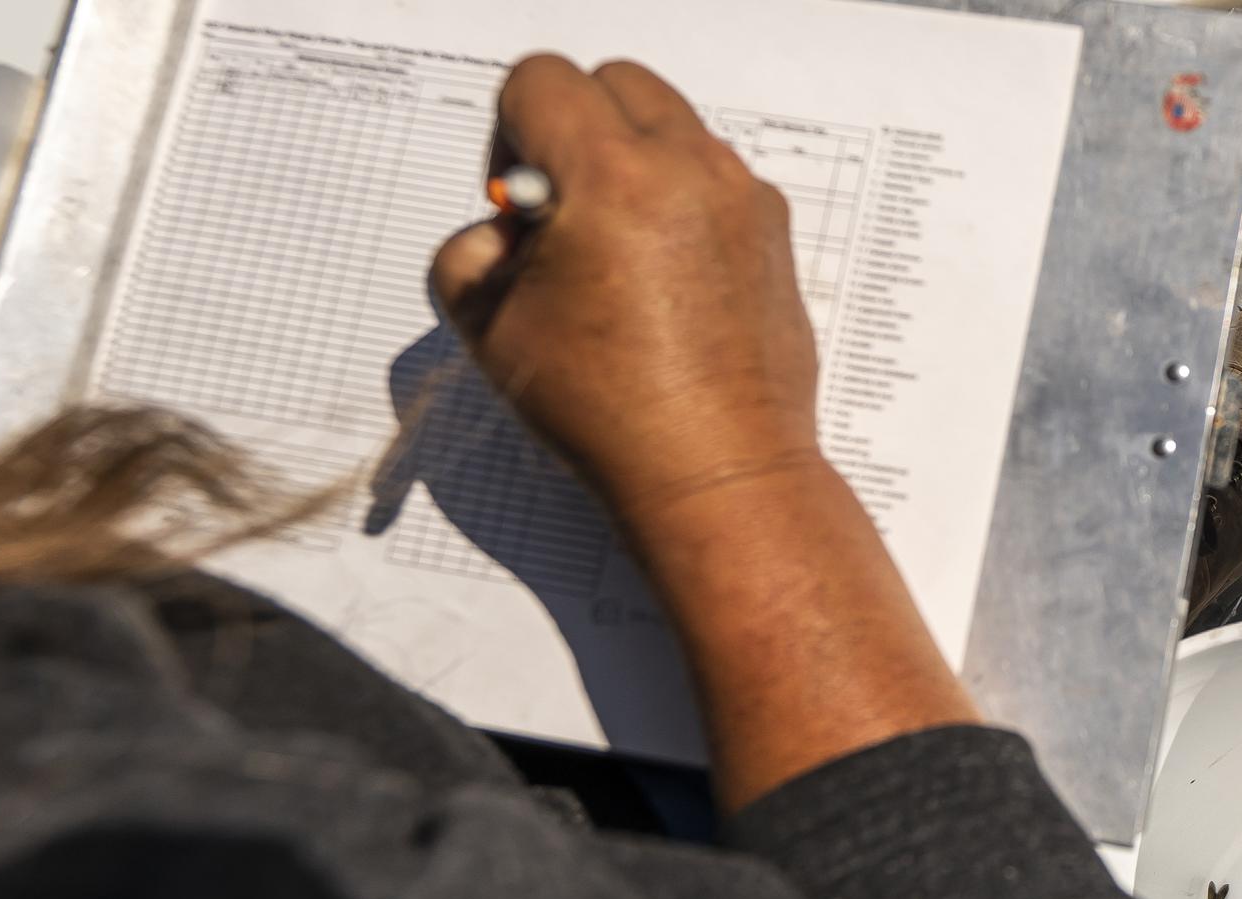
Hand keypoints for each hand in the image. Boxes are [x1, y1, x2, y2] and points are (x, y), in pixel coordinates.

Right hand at [430, 56, 822, 531]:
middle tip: (562, 215)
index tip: (519, 205)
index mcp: (613, 179)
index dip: (511, 135)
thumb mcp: (491, 332)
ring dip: (632, 162)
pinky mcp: (774, 232)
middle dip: (575, 130)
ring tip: (616, 255)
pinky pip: (715, 176)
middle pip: (614, 84)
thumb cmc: (607, 414)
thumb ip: (468, 255)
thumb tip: (501, 231)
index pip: (542, 81)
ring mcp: (743, 197)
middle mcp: (690, 169)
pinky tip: (664, 279)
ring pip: (672, 126)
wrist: (716, 473)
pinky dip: (680, 199)